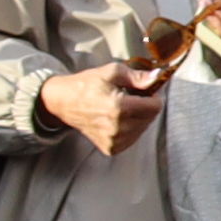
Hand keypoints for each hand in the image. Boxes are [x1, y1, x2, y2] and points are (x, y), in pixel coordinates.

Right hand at [38, 61, 163, 153]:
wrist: (64, 102)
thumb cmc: (86, 85)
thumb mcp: (112, 72)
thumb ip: (137, 77)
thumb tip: (157, 77)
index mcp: (118, 108)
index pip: (155, 107)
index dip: (153, 95)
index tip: (143, 90)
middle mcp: (117, 128)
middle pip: (150, 118)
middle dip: (145, 106)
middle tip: (129, 97)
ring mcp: (113, 141)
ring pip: (143, 128)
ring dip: (138, 117)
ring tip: (121, 107)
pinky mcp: (110, 148)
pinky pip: (132, 138)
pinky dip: (130, 128)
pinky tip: (117, 119)